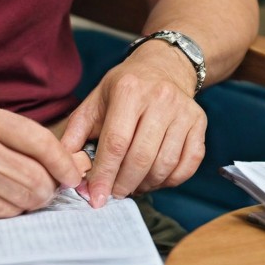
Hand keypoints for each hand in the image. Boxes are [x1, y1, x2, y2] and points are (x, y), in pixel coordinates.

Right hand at [0, 104, 89, 223]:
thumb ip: (22, 141)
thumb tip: (73, 165)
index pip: (37, 140)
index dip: (63, 162)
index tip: (72, 176)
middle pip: (31, 177)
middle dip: (46, 190)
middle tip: (42, 192)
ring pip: (16, 202)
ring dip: (24, 205)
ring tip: (13, 196)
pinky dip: (2, 215)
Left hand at [56, 45, 205, 207]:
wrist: (163, 66)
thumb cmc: (125, 88)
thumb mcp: (96, 100)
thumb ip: (77, 131)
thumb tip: (65, 165)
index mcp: (128, 90)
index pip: (116, 142)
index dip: (105, 174)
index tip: (96, 198)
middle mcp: (160, 99)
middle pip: (141, 156)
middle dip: (124, 184)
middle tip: (113, 194)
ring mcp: (184, 111)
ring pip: (165, 164)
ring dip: (146, 184)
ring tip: (132, 185)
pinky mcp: (199, 123)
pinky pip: (188, 163)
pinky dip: (170, 180)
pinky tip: (154, 179)